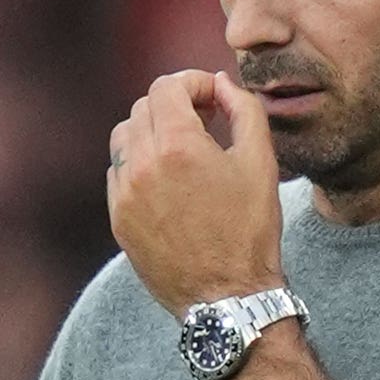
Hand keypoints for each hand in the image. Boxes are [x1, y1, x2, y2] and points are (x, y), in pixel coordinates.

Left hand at [107, 70, 284, 312]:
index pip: (167, 87)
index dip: (192, 82)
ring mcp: (125, 194)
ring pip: (124, 136)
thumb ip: (245, 110)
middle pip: (144, 107)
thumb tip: (223, 85)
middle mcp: (142, 164)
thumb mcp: (261, 163)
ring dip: (151, 130)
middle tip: (204, 119)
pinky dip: (138, 163)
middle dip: (174, 105)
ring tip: (180, 147)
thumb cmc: (250, 230)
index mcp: (178, 145)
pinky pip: (117, 172)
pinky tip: (166, 179)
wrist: (227, 297)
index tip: (212, 96)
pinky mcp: (118, 219)